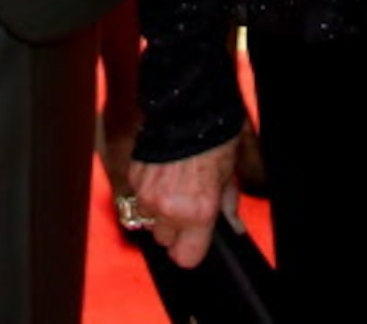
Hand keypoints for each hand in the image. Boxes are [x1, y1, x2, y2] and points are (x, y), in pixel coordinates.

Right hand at [126, 138, 239, 267]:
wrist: (189, 108)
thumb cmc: (215, 140)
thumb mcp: (229, 177)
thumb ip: (227, 207)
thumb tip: (233, 226)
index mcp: (198, 212)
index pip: (185, 258)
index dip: (190, 250)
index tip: (194, 240)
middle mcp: (169, 209)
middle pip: (164, 240)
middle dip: (173, 228)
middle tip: (186, 207)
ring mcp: (147, 194)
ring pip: (148, 219)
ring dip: (158, 210)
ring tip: (174, 186)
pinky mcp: (134, 177)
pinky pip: (138, 195)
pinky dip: (148, 189)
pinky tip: (162, 172)